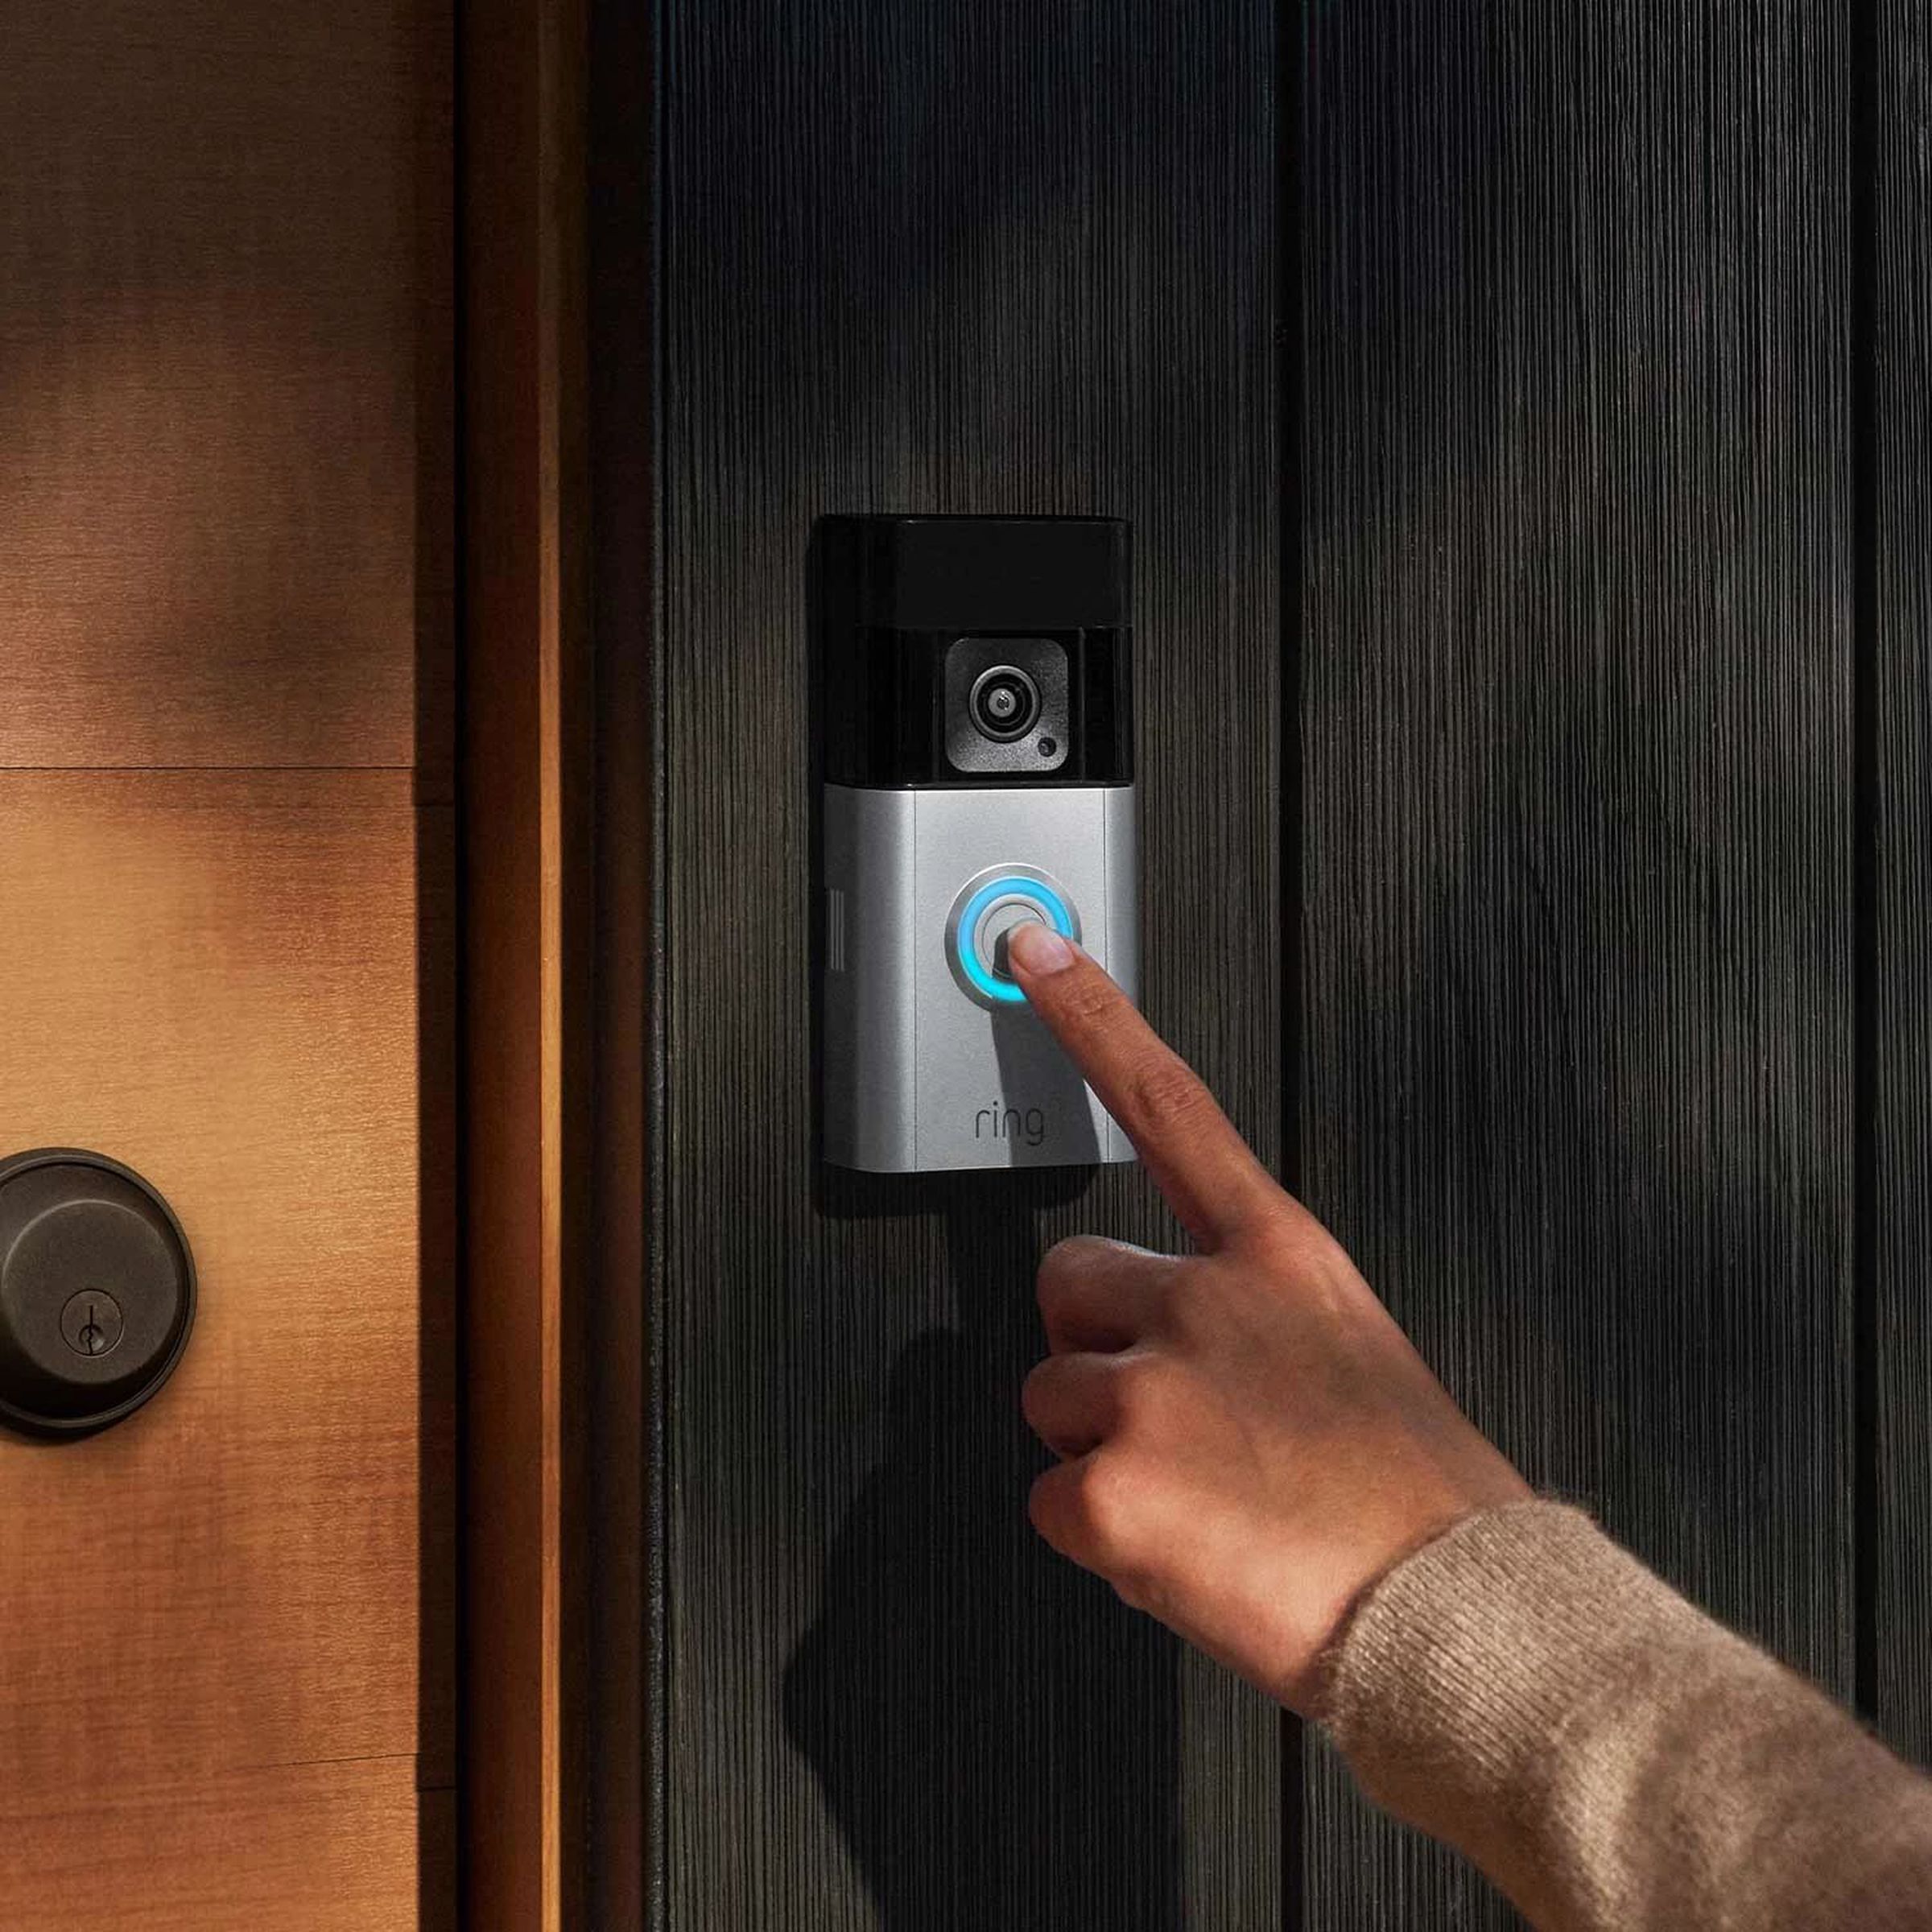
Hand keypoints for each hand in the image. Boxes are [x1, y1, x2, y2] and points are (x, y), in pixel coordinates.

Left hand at [1003, 921, 1530, 1715]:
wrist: (1457, 1612)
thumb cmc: (1416, 1497)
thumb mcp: (1348, 1353)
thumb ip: (1250, 1318)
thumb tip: (1176, 1341)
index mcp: (1276, 1256)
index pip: (1168, 1105)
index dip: (1088, 1015)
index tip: (1029, 946)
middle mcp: (1203, 1299)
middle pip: (1064, 1281)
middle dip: (1095, 1344)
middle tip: (1176, 1417)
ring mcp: (1151, 1389)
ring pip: (1050, 1401)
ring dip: (1102, 1450)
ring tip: (1204, 1498)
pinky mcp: (1111, 1487)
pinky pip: (1051, 1503)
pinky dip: (1101, 1540)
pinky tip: (1185, 1552)